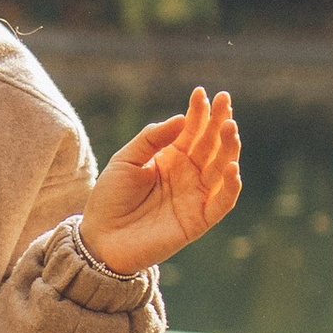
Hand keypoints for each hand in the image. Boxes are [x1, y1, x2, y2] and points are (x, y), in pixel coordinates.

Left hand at [79, 86, 240, 273]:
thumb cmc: (110, 198)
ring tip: (230, 127)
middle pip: (211, 144)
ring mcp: (196, 195)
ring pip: (222, 168)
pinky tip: (232, 167)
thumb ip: (151, 139)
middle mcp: (188, 173)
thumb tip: (182, 119)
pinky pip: (222, 202)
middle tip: (225, 100)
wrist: (100, 239)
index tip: (201, 93)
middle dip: (219, 122)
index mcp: (171, 156)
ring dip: (229, 147)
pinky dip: (231, 186)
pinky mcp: (199, 220)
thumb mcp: (125, 160)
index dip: (199, 112)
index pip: (192, 130)